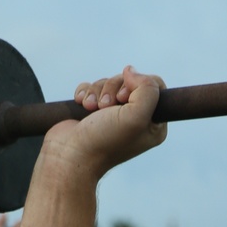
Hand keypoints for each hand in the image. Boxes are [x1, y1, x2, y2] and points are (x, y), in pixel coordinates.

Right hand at [43, 66, 167, 181]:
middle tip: (104, 108)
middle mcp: (135, 119)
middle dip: (113, 89)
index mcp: (153, 125)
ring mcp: (113, 115)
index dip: (137, 84)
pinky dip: (86, 92)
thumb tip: (132, 71)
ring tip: (90, 109)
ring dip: (97, 92)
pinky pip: (92, 86)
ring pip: (109, 83)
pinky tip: (81, 105)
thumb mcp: (136, 117)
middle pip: (130, 81)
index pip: (156, 86)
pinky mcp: (93, 111)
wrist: (70, 156)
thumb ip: (147, 90)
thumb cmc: (104, 140)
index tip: (123, 99)